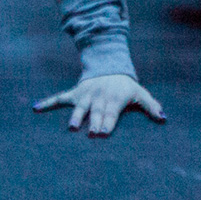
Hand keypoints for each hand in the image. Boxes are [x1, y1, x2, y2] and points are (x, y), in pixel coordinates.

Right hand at [34, 74, 164, 136]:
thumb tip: (164, 118)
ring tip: (72, 127)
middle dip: (94, 122)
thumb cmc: (125, 85)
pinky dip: (47, 103)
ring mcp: (85, 95)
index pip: (111, 113)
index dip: (108, 122)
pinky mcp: (75, 93)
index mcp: (114, 99)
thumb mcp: (139, 92)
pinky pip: (59, 98)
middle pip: (95, 112)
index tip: (105, 132)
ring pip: (79, 107)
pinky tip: (36, 108)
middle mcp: (98, 97)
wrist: (109, 65)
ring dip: (76, 116)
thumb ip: (151, 106)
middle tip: (92, 133)